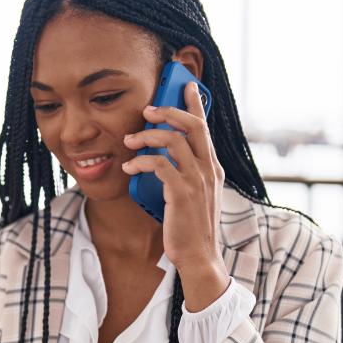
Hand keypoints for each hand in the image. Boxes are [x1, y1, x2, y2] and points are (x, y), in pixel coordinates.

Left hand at [121, 80, 229, 300]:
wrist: (198, 256)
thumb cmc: (191, 227)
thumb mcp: (194, 195)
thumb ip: (187, 173)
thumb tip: (165, 156)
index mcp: (212, 168)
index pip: (204, 128)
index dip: (196, 105)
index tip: (187, 86)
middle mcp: (208, 169)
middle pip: (193, 126)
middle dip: (169, 111)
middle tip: (148, 110)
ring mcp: (197, 180)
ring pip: (174, 141)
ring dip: (148, 136)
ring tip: (129, 140)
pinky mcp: (182, 193)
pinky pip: (160, 165)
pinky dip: (141, 162)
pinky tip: (129, 167)